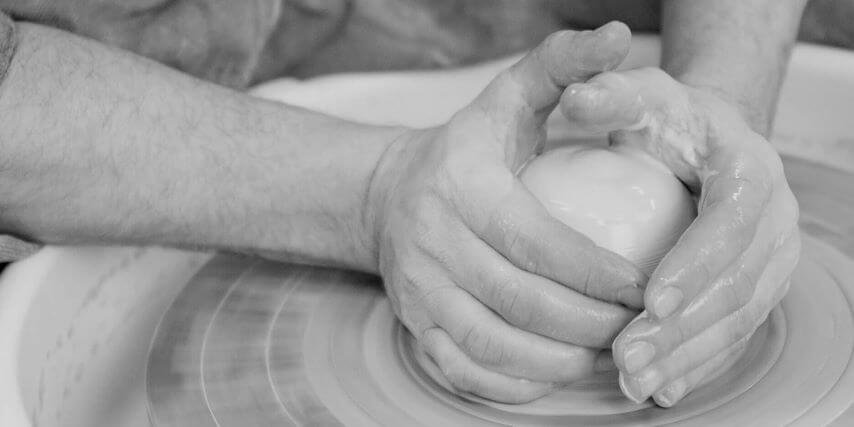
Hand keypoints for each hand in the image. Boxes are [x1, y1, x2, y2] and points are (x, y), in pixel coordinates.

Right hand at [364, 22, 646, 402]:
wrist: (390, 195)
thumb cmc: (469, 149)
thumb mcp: (510, 97)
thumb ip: (563, 64)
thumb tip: (615, 34)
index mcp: (460, 185)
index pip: (534, 240)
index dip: (595, 272)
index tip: (644, 287)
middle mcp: (430, 241)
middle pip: (519, 301)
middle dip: (590, 325)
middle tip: (639, 327)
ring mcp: (417, 289)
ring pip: (492, 346)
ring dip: (558, 363)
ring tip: (606, 355)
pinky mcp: (413, 324)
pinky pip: (463, 371)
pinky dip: (514, 385)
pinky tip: (556, 375)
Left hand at [561, 68, 800, 406]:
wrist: (708, 141)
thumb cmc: (670, 120)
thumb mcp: (643, 94)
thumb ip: (614, 94)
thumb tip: (577, 97)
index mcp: (750, 173)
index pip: (730, 225)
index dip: (693, 265)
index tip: (649, 300)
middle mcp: (773, 223)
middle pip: (736, 286)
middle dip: (683, 328)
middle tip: (628, 356)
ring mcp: (769, 262)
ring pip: (737, 321)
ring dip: (687, 357)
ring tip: (634, 381)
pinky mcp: (754, 289)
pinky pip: (733, 335)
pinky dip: (697, 366)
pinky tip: (660, 390)